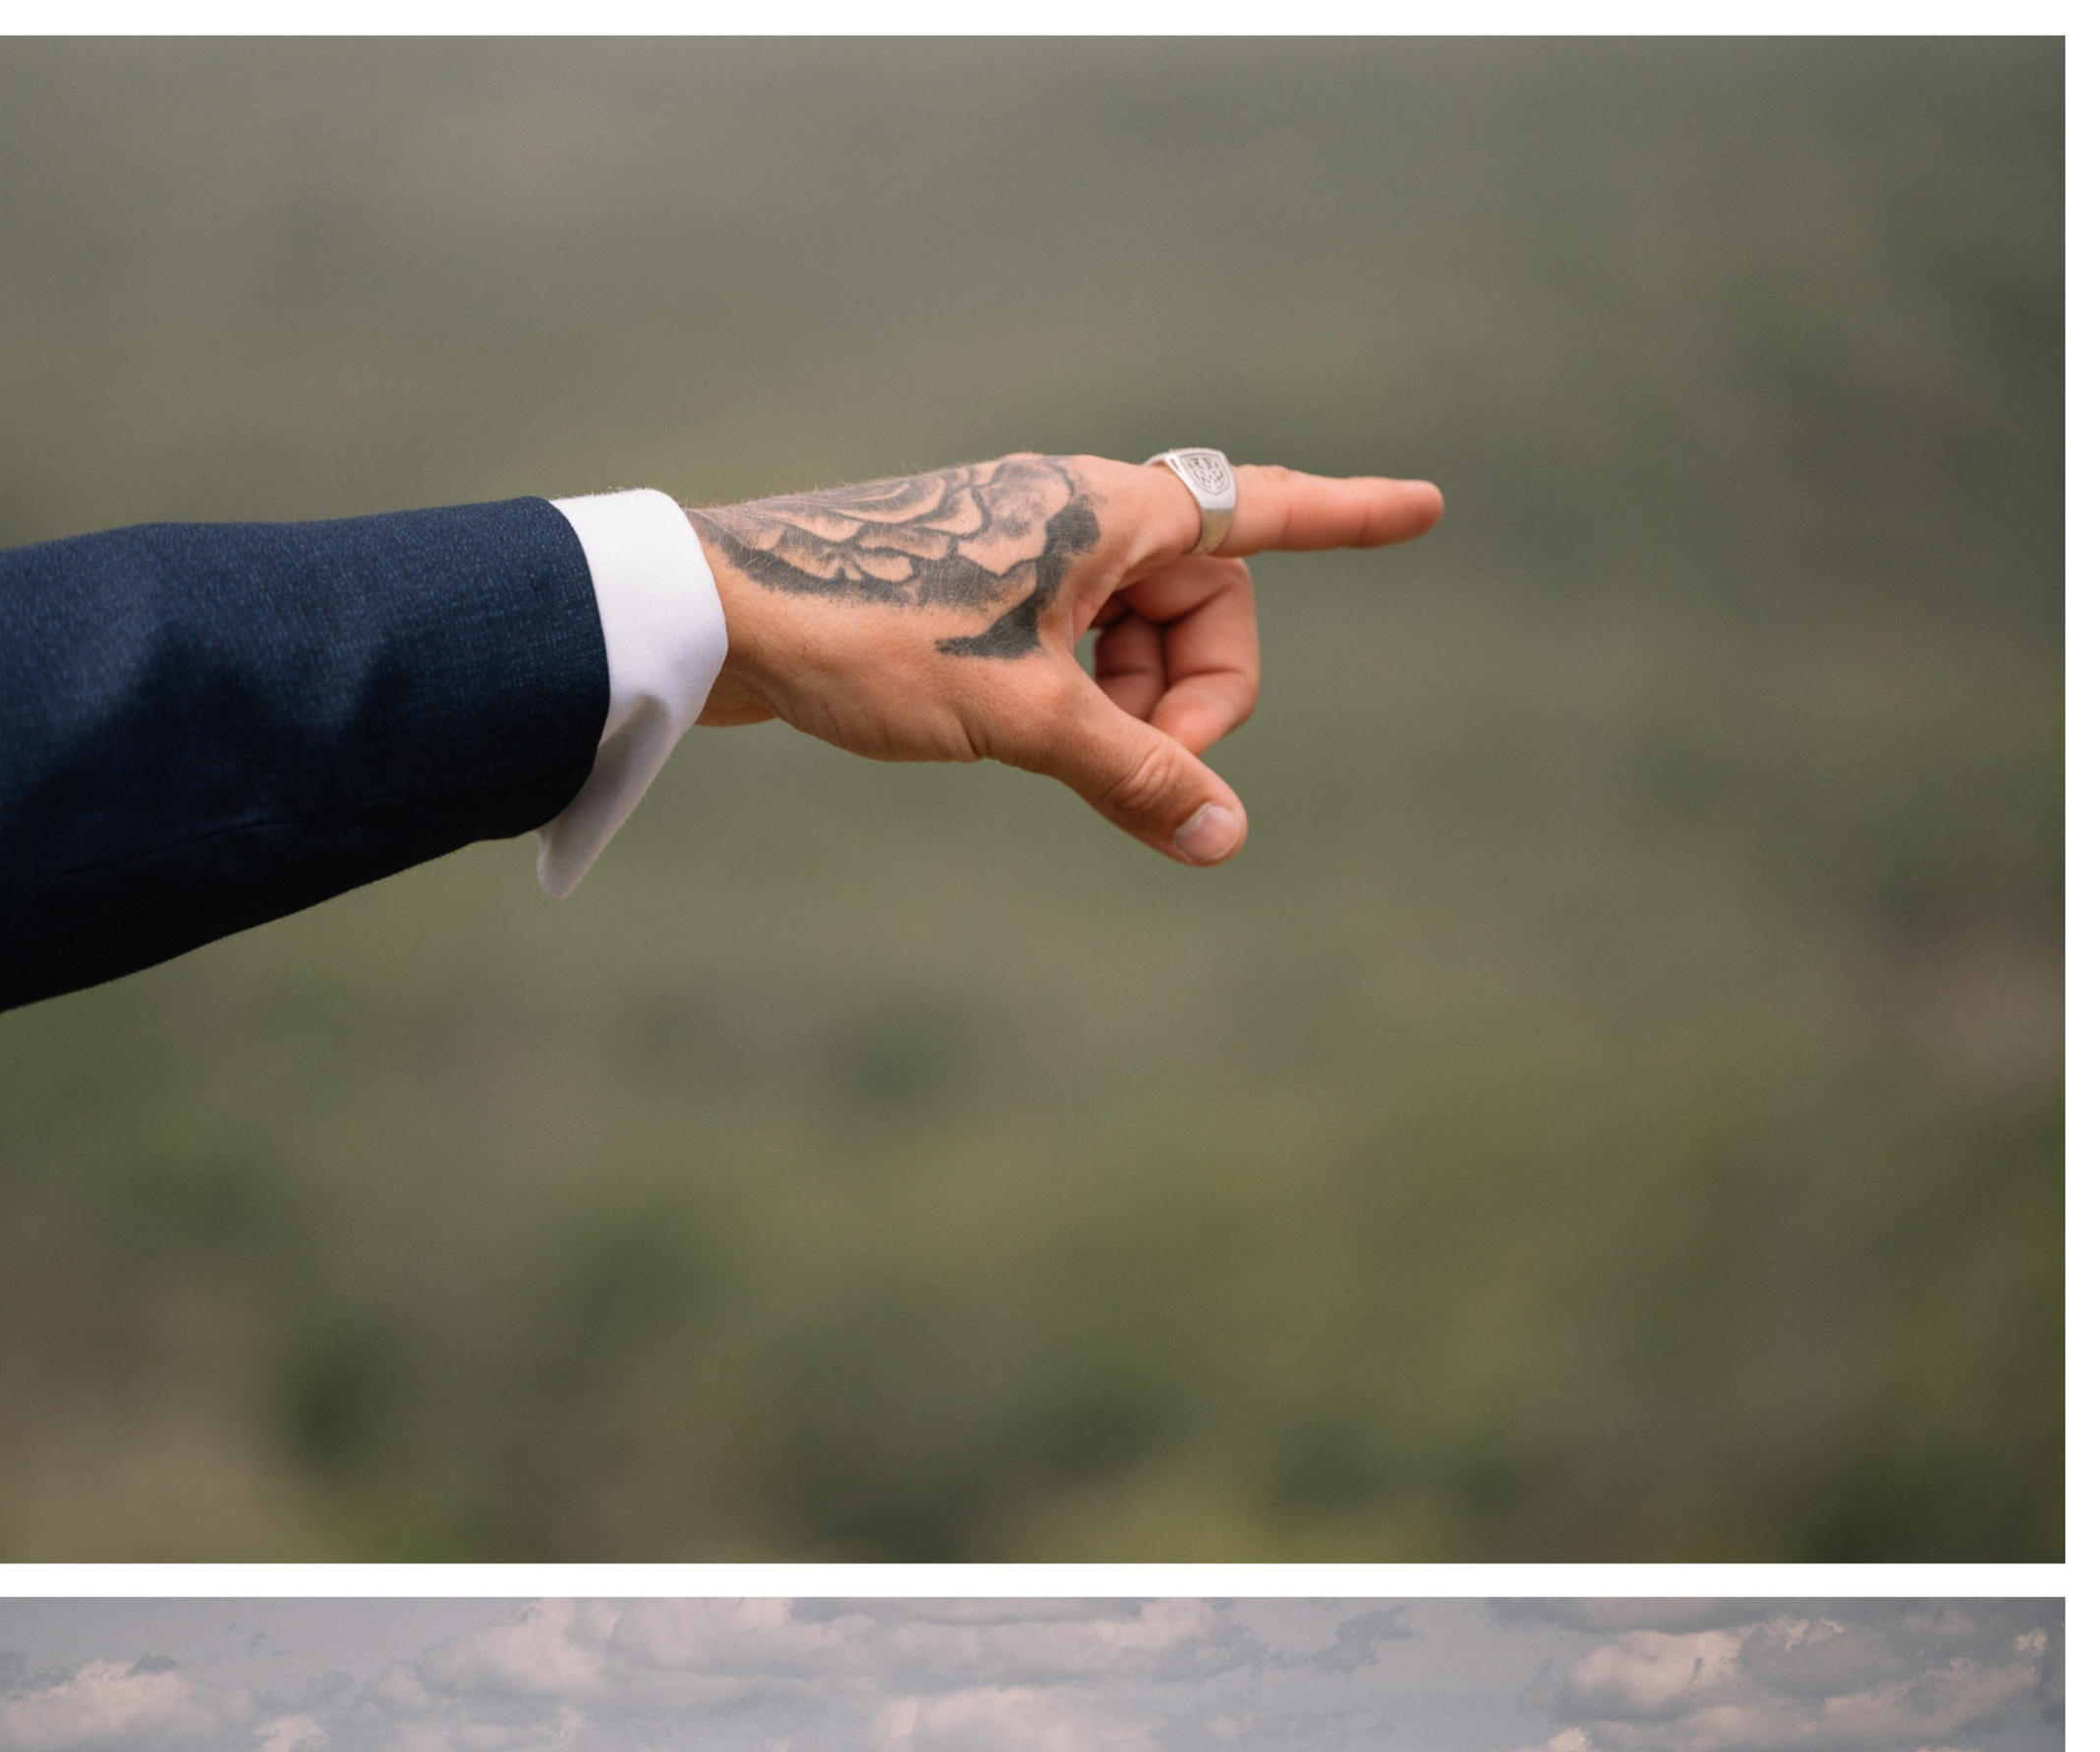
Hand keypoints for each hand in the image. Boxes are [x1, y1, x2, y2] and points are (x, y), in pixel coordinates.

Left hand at [691, 452, 1442, 864]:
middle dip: (1189, 696)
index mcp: (1113, 510)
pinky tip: (1017, 739)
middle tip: (1128, 762)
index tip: (1425, 510)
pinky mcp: (982, 596)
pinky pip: (1076, 656)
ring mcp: (1030, 554)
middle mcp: (1082, 514)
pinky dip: (1077, 707)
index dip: (1350, 521)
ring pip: (1135, 642)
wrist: (728, 612)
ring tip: (1049, 752)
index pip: (1266, 512)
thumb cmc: (877, 636)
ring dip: (1126, 713)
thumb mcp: (1026, 719)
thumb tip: (1225, 840)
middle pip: (1203, 608)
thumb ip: (1137, 777)